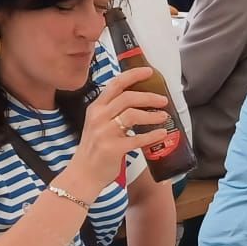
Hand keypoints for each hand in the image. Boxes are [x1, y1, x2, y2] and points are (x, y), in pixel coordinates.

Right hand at [68, 68, 171, 196]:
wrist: (83, 174)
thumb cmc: (94, 149)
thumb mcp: (98, 124)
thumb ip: (113, 111)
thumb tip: (140, 101)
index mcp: (96, 108)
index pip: (115, 84)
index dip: (133, 75)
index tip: (149, 71)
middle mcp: (99, 117)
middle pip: (127, 97)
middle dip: (149, 96)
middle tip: (163, 99)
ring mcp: (105, 132)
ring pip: (132, 115)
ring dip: (152, 115)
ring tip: (163, 116)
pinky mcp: (112, 148)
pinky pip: (137, 139)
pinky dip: (152, 135)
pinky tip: (161, 133)